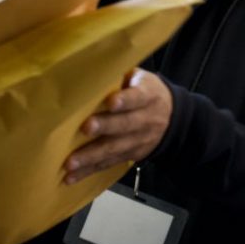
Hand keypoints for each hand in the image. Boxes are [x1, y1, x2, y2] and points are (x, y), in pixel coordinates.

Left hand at [64, 69, 170, 183]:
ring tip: (70, 163)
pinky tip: (72, 177)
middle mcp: (145, 119)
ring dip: (91, 156)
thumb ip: (123, 75)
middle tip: (85, 128)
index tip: (112, 101)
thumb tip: (92, 67)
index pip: (138, 97)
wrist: (174, 118)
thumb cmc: (147, 91)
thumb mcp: (141, 78)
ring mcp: (138, 140)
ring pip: (114, 149)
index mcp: (148, 95)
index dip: (126, 100)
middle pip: (125, 124)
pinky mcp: (130, 155)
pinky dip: (90, 170)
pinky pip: (109, 163)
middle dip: (105, 127)